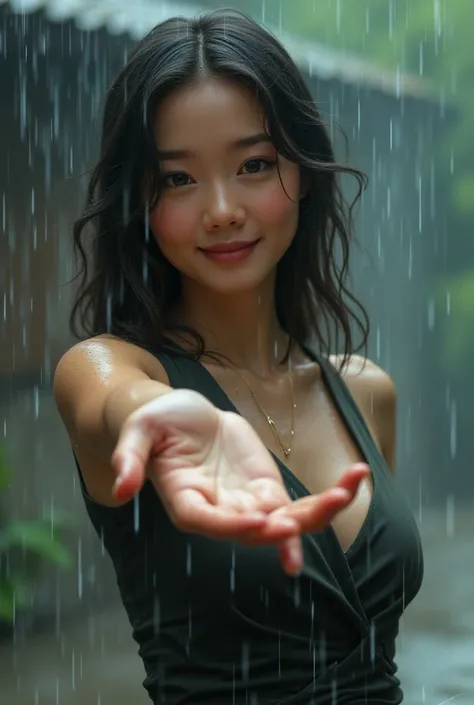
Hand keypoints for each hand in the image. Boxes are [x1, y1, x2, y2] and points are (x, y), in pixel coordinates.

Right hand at [112, 389, 368, 575]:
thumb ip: (129, 457)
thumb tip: (120, 487)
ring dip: (318, 513)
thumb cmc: (157, 422)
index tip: (259, 520)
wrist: (183, 415)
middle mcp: (221, 513)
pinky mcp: (269, 490)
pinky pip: (300, 505)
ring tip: (347, 488)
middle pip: (254, 530)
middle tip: (303, 518)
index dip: (232, 525)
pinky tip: (356, 478)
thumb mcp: (139, 430)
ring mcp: (248, 503)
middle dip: (283, 528)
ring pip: (287, 521)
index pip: (208, 523)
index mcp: (187, 503)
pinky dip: (328, 498)